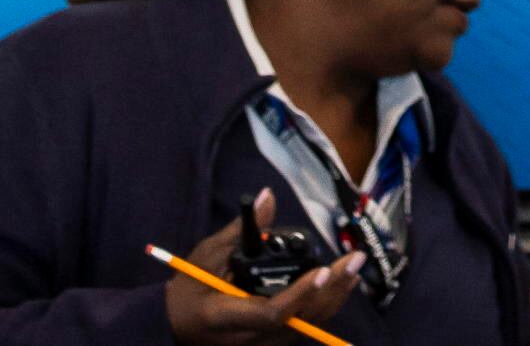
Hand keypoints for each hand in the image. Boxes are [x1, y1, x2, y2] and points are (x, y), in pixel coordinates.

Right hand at [159, 194, 362, 339]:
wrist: (174, 328)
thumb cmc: (187, 292)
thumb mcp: (204, 256)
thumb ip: (239, 231)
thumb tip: (267, 198)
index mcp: (227, 317)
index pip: (272, 311)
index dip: (301, 293)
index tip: (324, 270)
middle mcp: (250, 338)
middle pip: (301, 320)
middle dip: (332, 290)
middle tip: (356, 260)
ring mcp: (262, 344)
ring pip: (307, 326)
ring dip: (334, 298)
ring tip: (354, 268)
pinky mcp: (270, 342)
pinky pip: (303, 326)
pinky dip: (323, 305)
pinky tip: (338, 284)